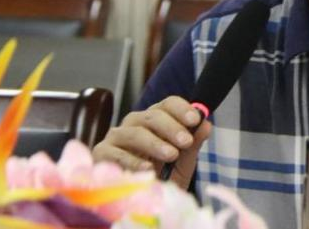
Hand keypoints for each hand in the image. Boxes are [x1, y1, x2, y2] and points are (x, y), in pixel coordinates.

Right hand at [91, 96, 211, 188]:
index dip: (181, 109)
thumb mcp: (182, 164)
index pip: (167, 104)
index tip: (195, 120)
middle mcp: (135, 123)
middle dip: (171, 128)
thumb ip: (193, 145)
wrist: (140, 204)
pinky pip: (117, 154)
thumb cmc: (161, 178)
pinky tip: (147, 169)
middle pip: (152, 116)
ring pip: (135, 132)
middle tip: (186, 142)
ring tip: (171, 155)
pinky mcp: (102, 154)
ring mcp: (117, 137)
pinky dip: (133, 161)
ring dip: (155, 143)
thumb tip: (206, 124)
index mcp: (155, 120)